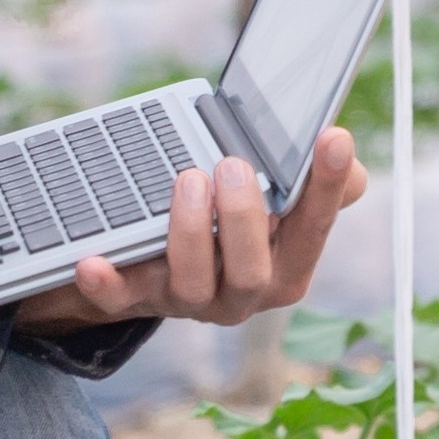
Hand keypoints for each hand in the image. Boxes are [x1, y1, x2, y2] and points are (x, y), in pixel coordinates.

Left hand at [16, 131, 366, 332]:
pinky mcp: (135, 299)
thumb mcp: (271, 202)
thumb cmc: (225, 223)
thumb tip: (347, 162)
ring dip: (190, 233)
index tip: (332, 138)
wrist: (155, 264)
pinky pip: (118, 300)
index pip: (314, 230)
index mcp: (284, 268)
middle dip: (245, 219)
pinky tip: (91, 262)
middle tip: (233, 165)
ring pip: (193, 286)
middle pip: (253, 274)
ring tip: (187, 179)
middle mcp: (240, 294)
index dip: (326, 187)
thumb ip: (311, 182)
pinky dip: (106, 283)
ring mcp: (187, 300)